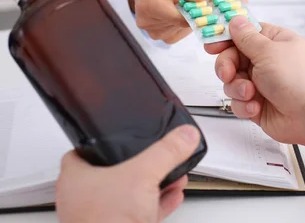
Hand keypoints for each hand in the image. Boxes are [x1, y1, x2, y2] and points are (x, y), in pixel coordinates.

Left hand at [56, 125, 199, 222]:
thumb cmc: (106, 221)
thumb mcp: (143, 175)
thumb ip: (166, 152)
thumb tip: (184, 135)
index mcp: (76, 179)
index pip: (81, 151)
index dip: (99, 141)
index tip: (115, 135)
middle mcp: (83, 199)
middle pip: (112, 173)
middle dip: (140, 165)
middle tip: (153, 157)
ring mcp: (99, 217)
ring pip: (128, 194)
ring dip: (152, 184)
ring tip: (171, 175)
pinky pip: (139, 212)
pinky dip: (157, 203)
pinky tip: (173, 196)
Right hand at [127, 0, 239, 42]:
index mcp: (150, 7)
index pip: (183, 16)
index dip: (206, 10)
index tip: (228, 0)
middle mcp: (153, 25)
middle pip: (192, 20)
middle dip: (215, 6)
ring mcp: (161, 33)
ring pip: (194, 23)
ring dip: (211, 8)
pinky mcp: (169, 35)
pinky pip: (191, 25)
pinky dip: (202, 12)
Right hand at [205, 17, 304, 144]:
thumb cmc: (298, 78)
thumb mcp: (268, 50)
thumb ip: (246, 37)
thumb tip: (235, 20)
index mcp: (272, 42)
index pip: (242, 34)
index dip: (225, 38)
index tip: (212, 44)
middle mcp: (266, 61)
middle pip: (231, 59)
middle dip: (227, 67)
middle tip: (228, 73)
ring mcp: (262, 84)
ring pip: (232, 82)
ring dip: (237, 88)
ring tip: (251, 93)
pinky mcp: (258, 105)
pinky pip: (238, 102)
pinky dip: (244, 105)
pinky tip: (256, 107)